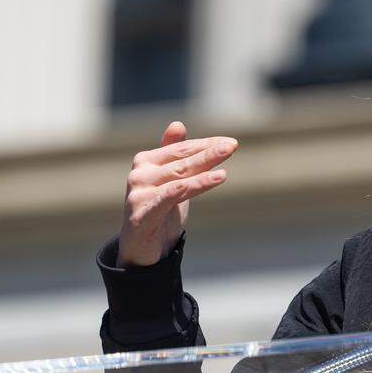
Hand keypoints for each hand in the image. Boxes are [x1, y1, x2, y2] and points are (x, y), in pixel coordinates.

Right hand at [117, 121, 238, 266]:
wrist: (141, 248)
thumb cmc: (159, 211)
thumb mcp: (171, 181)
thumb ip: (174, 154)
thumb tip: (177, 124)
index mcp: (146, 161)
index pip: (182, 149)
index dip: (206, 145)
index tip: (231, 142)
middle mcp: (140, 173)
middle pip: (182, 161)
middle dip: (209, 153)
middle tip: (232, 145)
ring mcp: (139, 193)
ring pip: (179, 177)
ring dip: (203, 171)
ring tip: (225, 170)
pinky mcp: (141, 213)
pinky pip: (169, 197)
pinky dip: (190, 187)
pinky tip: (212, 180)